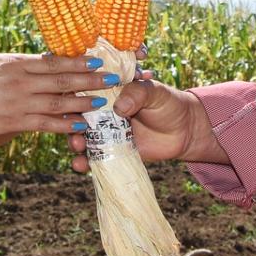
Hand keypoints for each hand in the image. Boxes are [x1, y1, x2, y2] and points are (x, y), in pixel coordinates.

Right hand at [0, 53, 110, 140]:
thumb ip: (17, 65)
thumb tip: (40, 62)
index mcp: (15, 62)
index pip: (53, 61)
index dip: (78, 61)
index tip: (97, 59)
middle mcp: (20, 80)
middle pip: (62, 79)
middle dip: (90, 79)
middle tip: (112, 77)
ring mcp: (18, 102)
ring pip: (58, 101)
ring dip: (83, 102)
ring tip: (102, 101)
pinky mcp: (13, 122)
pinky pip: (46, 123)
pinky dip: (65, 124)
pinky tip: (81, 125)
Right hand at [67, 72, 222, 172]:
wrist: (185, 131)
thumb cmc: (169, 104)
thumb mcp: (155, 92)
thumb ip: (138, 94)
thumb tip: (119, 107)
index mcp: (111, 91)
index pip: (87, 90)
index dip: (74, 95)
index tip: (70, 101)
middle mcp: (104, 111)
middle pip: (79, 115)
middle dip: (71, 122)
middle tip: (76, 128)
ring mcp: (107, 132)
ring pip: (83, 136)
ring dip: (75, 142)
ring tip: (78, 146)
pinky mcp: (112, 151)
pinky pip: (95, 157)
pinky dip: (84, 162)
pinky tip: (81, 165)